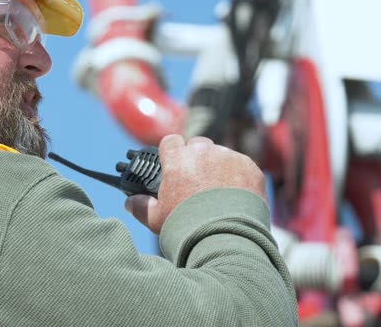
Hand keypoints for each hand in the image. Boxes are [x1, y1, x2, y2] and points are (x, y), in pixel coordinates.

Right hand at [125, 134, 266, 234]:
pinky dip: (239, 177)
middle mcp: (203, 152)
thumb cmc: (187, 227)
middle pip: (198, 145)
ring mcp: (229, 157)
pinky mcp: (250, 167)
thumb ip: (141, 207)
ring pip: (221, 155)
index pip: (171, 141)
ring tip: (219, 193)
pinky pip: (242, 166)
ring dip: (218, 167)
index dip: (171, 151)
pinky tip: (236, 196)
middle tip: (197, 181)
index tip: (173, 163)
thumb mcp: (157, 219)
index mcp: (177, 159)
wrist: (227, 238)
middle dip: (196, 158)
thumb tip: (130, 202)